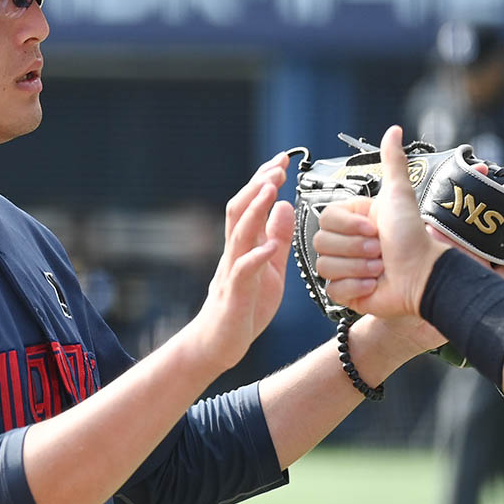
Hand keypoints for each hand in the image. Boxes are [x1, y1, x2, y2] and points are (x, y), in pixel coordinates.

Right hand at [191, 151, 295, 372]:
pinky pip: (243, 272)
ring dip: (254, 209)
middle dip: (258, 184)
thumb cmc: (245, 306)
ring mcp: (232, 272)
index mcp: (245, 245)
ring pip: (239, 233)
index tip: (283, 160)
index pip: (251, 205)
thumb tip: (285, 205)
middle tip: (277, 166)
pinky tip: (270, 247)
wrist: (219, 343)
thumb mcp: (270, 268)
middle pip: (239, 209)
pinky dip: (255, 257)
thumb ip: (277, 238)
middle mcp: (234, 252)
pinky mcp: (235, 295)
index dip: (265, 180)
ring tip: (271, 190)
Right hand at [312, 125, 503, 317]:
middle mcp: (344, 244)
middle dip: (356, 248)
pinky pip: (333, 289)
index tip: (374, 228)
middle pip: (322, 242)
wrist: (424, 275)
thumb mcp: (399, 195)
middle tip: (380, 250)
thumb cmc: (412, 237)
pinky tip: (374, 284)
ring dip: (358, 267)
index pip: (324, 218)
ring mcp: (343, 269)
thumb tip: (394, 131)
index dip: (349, 226)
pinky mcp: (345, 293)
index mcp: (351, 221)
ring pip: (326, 266)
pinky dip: (356, 286)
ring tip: (380, 268)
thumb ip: (393, 162)